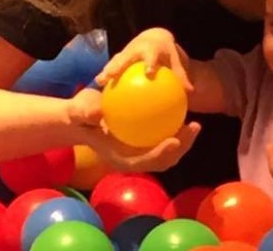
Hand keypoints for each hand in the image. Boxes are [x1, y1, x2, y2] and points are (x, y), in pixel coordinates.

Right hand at [68, 88, 200, 172]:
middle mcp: (134, 159)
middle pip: (163, 161)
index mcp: (120, 159)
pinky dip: (176, 129)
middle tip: (193, 127)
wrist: (81, 118)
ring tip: (195, 123)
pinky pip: (164, 137)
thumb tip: (97, 112)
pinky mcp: (146, 143)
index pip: (144, 162)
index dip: (161, 155)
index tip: (174, 140)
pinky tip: (183, 111)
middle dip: (181, 148)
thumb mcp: (77, 112)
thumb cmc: (79, 116)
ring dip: (184, 141)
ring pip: (168, 153)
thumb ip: (86, 113)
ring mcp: (142, 153)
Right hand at [95, 28, 192, 90]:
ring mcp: (125, 53)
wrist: (154, 38)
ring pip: (114, 61)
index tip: (148, 73)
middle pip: (125, 57)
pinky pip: (112, 68)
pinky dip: (106, 78)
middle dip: (117, 66)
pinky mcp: (119, 58)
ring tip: (99, 82)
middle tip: (110, 76)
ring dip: (106, 71)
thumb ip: (181, 76)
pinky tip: (100, 92)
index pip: (151, 55)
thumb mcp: (175, 61)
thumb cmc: (167, 53)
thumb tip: (191, 93)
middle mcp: (136, 49)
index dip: (149, 62)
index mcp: (152, 49)